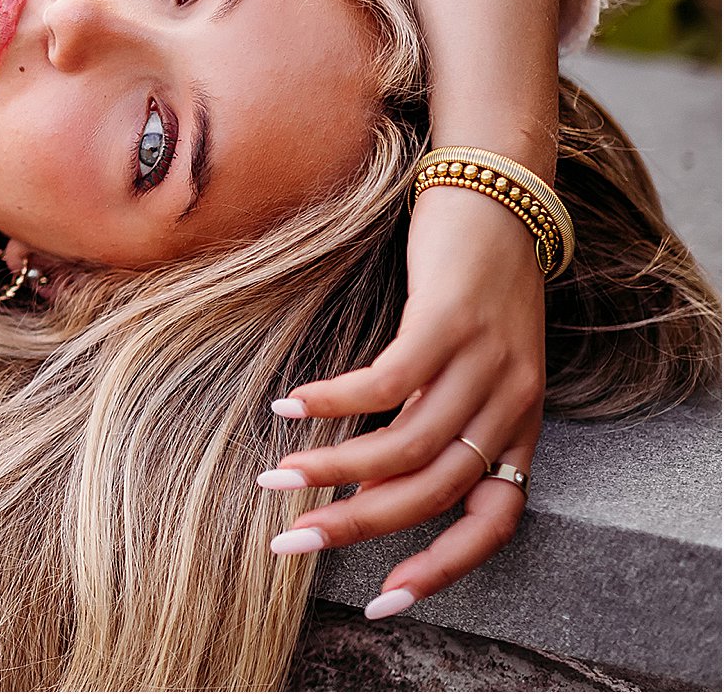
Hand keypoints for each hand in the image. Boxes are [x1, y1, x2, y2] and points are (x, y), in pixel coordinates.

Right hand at [258, 184, 546, 617]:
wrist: (502, 193)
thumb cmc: (473, 281)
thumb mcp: (468, 366)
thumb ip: (435, 424)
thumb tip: (371, 486)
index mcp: (521, 426)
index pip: (495, 522)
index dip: (441, 568)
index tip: (384, 603)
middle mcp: (510, 404)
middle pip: (432, 491)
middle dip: (358, 526)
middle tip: (290, 544)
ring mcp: (483, 363)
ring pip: (405, 444)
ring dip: (333, 469)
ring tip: (276, 480)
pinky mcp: (448, 321)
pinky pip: (386, 380)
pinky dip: (334, 402)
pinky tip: (290, 407)